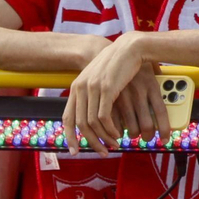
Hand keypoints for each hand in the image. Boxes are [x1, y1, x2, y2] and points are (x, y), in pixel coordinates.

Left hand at [63, 34, 167, 155]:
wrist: (131, 47)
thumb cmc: (119, 62)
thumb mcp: (100, 78)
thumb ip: (93, 93)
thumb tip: (94, 115)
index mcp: (77, 86)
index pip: (67, 118)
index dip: (70, 136)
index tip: (76, 150)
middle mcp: (81, 88)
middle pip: (80, 124)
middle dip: (91, 142)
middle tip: (102, 151)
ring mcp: (92, 88)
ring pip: (92, 123)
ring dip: (103, 138)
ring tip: (114, 144)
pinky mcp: (106, 88)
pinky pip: (103, 117)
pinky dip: (110, 129)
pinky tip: (118, 133)